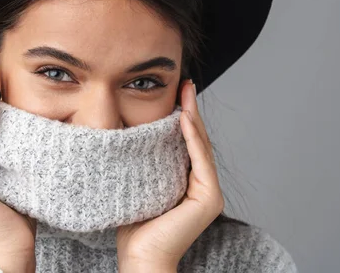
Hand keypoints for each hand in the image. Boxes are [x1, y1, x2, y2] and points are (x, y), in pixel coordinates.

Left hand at [116, 79, 224, 270]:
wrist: (139, 256)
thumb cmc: (133, 224)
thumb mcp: (138, 183)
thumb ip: (143, 161)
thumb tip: (130, 130)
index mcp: (186, 181)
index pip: (186, 142)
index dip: (183, 116)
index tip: (177, 92)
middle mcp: (201, 185)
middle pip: (197, 140)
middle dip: (191, 110)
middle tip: (185, 84)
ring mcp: (209, 192)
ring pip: (201, 146)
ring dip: (194, 117)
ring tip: (187, 92)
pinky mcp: (209, 199)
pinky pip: (201, 161)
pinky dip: (193, 138)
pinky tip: (185, 118)